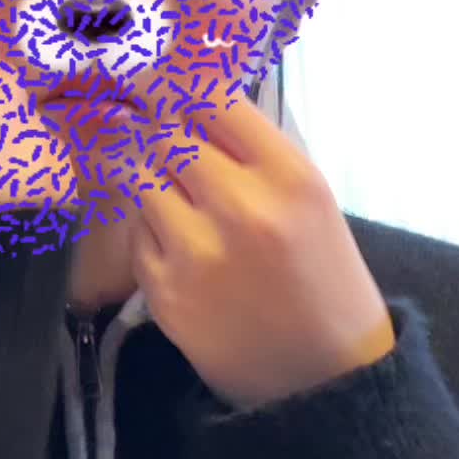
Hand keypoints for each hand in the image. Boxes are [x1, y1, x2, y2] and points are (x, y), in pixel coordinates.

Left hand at [133, 95, 395, 408]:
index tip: (164, 82)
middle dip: (160, 132)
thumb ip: (255, 148)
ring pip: (139, 178)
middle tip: (161, 136)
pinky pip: (135, 231)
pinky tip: (179, 243)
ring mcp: (196, 252)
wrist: (322, 376)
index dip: (179, 84)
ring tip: (174, 193)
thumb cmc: (323, 277)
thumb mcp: (311, 198)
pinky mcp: (164, 291)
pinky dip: (148, 227)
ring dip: (151, 178)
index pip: (212, 98)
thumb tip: (191, 93)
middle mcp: (241, 208)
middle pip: (166, 134)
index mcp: (290, 177)